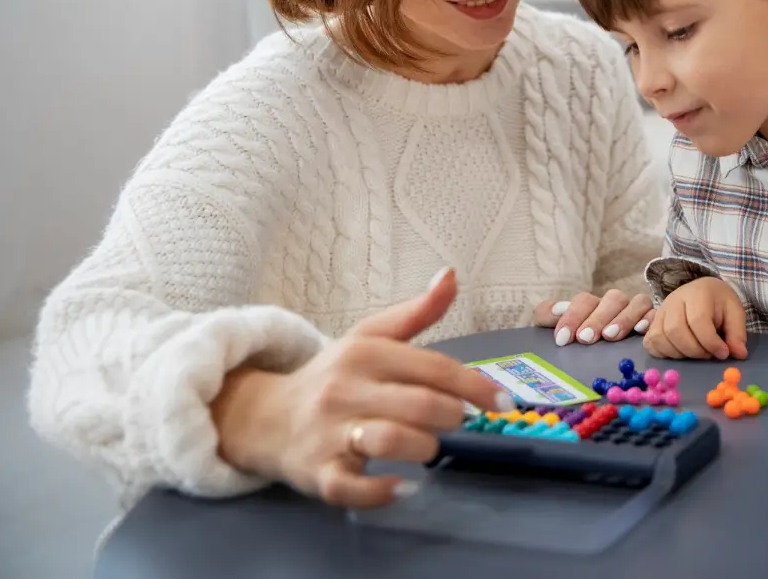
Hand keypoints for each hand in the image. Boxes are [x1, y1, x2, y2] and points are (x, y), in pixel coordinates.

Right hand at [212, 268, 512, 508]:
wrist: (265, 418)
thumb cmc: (333, 377)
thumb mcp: (370, 337)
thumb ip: (417, 312)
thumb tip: (452, 275)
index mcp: (365, 353)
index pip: (435, 368)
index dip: (476, 386)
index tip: (503, 403)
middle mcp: (345, 389)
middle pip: (419, 405)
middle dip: (451, 417)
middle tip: (455, 422)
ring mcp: (329, 433)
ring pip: (390, 441)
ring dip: (424, 449)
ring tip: (427, 448)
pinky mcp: (317, 473)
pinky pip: (352, 487)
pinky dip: (382, 491)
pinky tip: (404, 487)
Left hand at [533, 289, 653, 345]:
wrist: (606, 359)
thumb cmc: (581, 342)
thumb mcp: (561, 328)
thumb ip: (548, 315)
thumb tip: (554, 311)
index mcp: (593, 305)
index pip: (584, 300)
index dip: (572, 316)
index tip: (563, 339)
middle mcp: (616, 305)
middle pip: (613, 298)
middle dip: (598, 318)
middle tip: (585, 338)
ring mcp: (637, 311)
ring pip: (637, 302)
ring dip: (623, 318)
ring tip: (610, 336)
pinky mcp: (655, 320)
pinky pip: (656, 314)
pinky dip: (649, 319)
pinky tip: (640, 331)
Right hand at [642, 277, 747, 360]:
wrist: (703, 290)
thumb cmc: (719, 303)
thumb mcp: (735, 312)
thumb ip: (737, 333)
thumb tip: (739, 354)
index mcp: (697, 293)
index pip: (698, 321)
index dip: (711, 342)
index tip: (723, 353)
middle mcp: (674, 300)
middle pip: (676, 331)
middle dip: (695, 350)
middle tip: (709, 355)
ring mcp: (660, 311)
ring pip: (661, 338)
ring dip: (680, 354)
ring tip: (697, 353)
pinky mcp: (652, 323)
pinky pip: (650, 342)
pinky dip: (664, 353)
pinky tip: (680, 353)